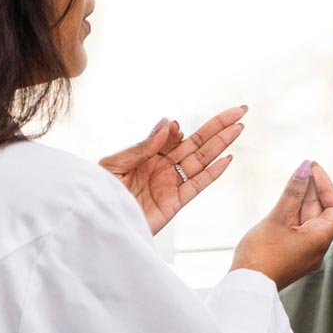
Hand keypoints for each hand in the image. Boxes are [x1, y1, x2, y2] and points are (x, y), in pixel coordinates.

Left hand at [99, 106, 245, 234]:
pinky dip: (213, 173)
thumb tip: (169, 122)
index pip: (172, 137)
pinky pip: (197, 186)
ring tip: (239, 127)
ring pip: (202, 160)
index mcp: (147, 155)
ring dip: (221, 144)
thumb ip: (143, 146)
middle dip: (218, 126)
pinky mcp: (174, 203)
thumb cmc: (96, 193)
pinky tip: (227, 159)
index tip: (175, 127)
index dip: (177, 131)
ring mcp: (170, 185)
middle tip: (239, 110)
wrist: (93, 222)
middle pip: (196, 144)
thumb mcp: (114, 164)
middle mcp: (162, 168)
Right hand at [231, 161, 332, 290]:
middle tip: (304, 168)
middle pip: (323, 213)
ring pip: (308, 220)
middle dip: (314, 190)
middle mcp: (316, 248)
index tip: (314, 170)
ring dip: (303, 200)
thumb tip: (306, 167)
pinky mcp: (291, 255)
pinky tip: (285, 202)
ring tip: (295, 179)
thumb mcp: (278, 218)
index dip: (328, 188)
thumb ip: (293, 191)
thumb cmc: (261, 255)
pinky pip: (298, 230)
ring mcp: (304, 253)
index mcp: (320, 240)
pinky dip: (294, 213)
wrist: (244, 288)